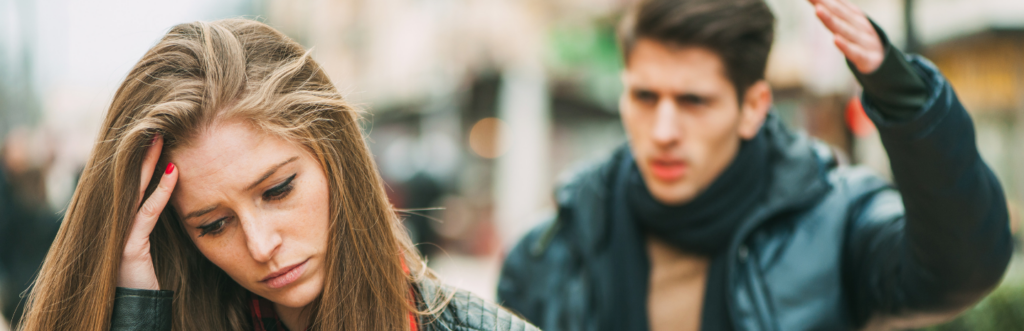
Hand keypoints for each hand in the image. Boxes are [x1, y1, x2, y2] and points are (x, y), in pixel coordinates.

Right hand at [118, 135, 176, 289]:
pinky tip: (174, 174)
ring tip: (160, 138)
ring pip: (135, 190)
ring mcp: (120, 232)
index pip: (132, 181)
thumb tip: (170, 188)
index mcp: (122, 219)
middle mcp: (116, 221)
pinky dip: (160, 193)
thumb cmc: (145, 276)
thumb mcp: (148, 241)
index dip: (143, 158)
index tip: (157, 134)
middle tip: (156, 124)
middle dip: (142, 152)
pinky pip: (146, 214)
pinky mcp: (129, 246)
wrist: (134, 308)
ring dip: (149, 163)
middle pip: (129, 179)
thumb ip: (152, 216)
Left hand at [809, 0, 884, 73]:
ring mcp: (865, 42)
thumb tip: (819, 2)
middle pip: (839, 14)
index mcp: (855, 17)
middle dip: (825, 4)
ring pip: (846, 30)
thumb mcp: (850, 24)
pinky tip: (835, 40)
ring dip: (832, 20)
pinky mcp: (868, 59)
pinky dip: (846, 46)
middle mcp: (860, 27)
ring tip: (817, 10)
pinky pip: (855, 52)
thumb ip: (837, 11)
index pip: (836, 5)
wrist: (884, 62)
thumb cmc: (861, 40)